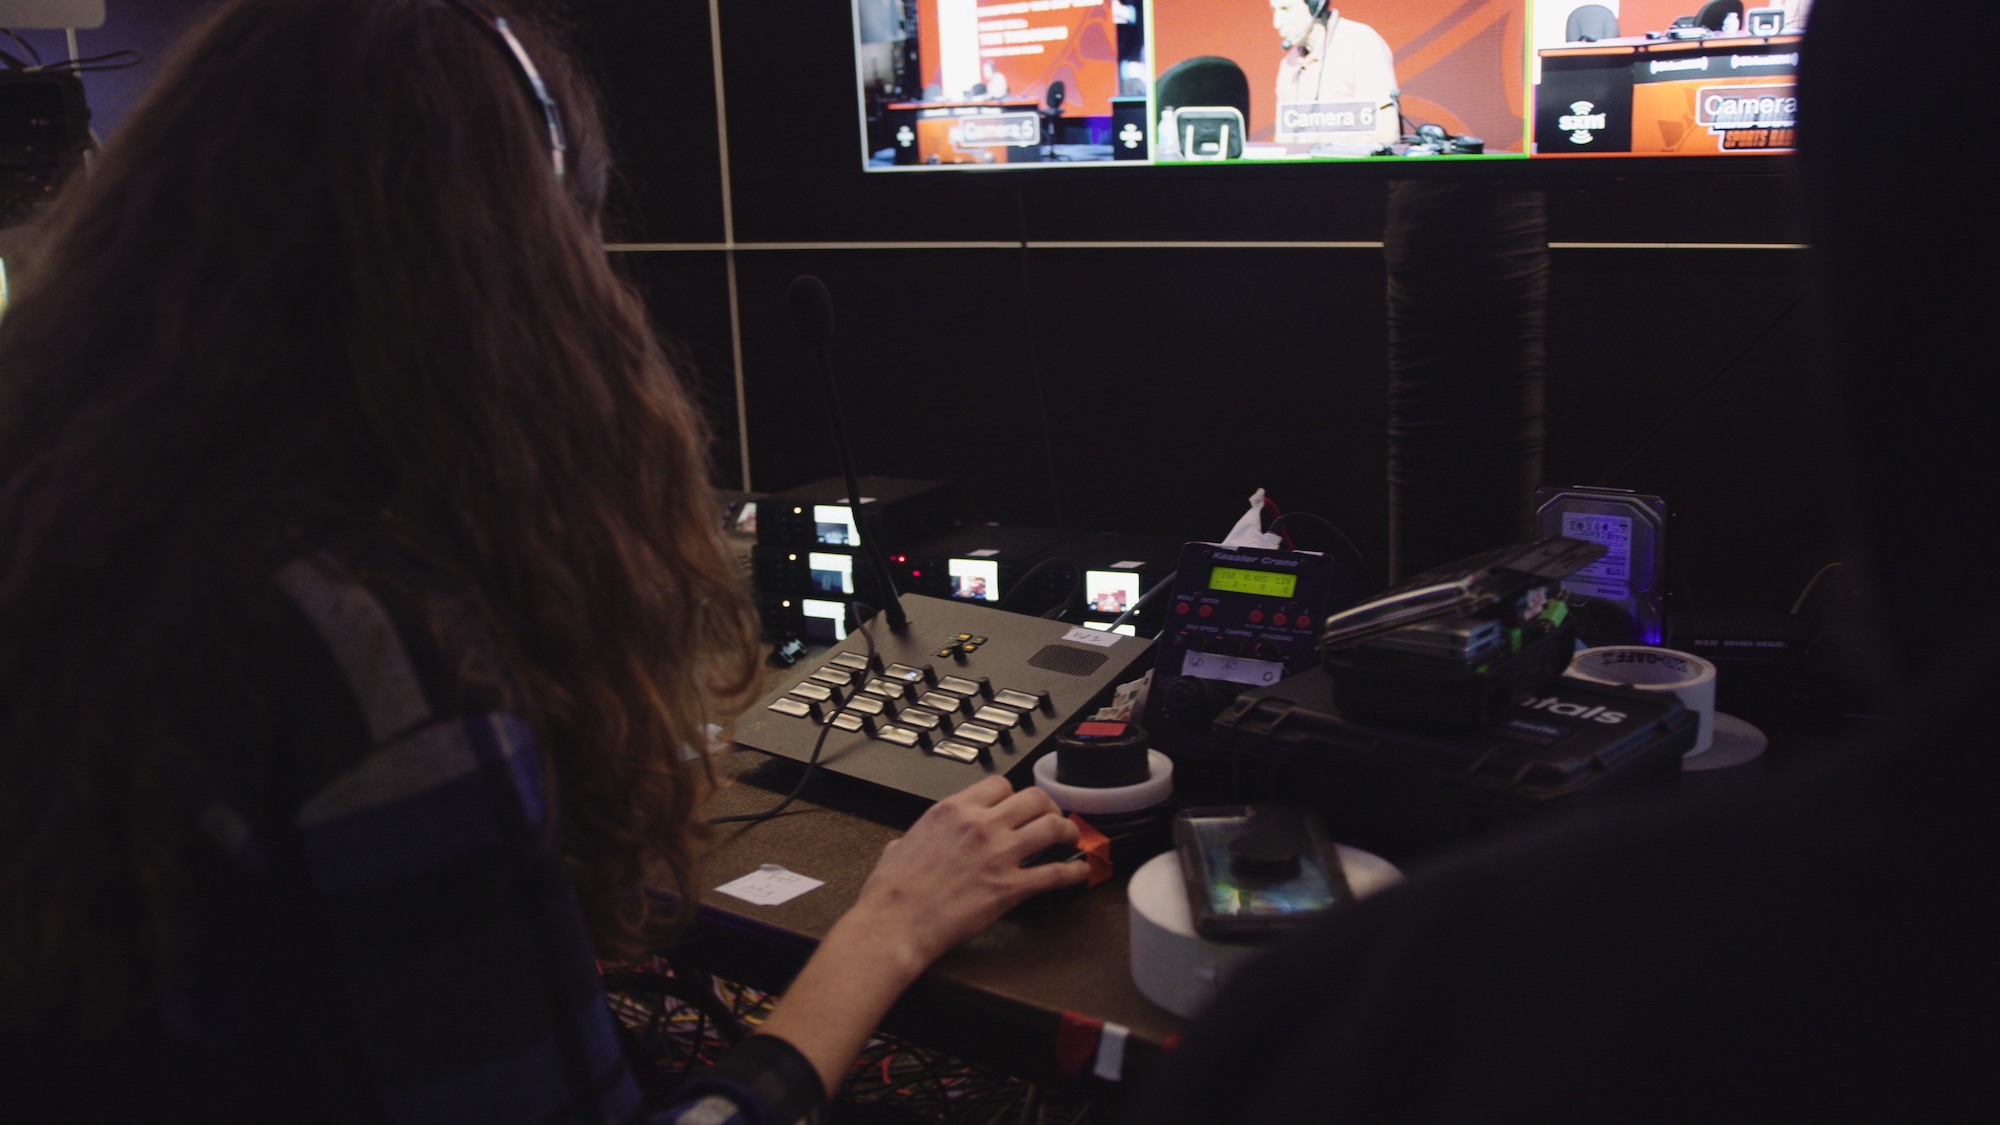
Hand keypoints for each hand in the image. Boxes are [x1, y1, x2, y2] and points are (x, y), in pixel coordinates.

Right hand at [843, 776, 1087, 975]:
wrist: (894, 923)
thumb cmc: (891, 892)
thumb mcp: (898, 846)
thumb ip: (914, 838)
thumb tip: (906, 845)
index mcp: (953, 810)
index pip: (1000, 784)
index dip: (1014, 794)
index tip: (1018, 806)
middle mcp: (980, 825)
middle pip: (1033, 798)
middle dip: (1047, 807)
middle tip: (1051, 819)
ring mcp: (998, 854)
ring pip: (1051, 826)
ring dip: (1066, 831)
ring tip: (1070, 839)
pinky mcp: (1010, 888)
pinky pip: (1055, 873)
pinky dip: (1073, 872)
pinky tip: (1080, 872)